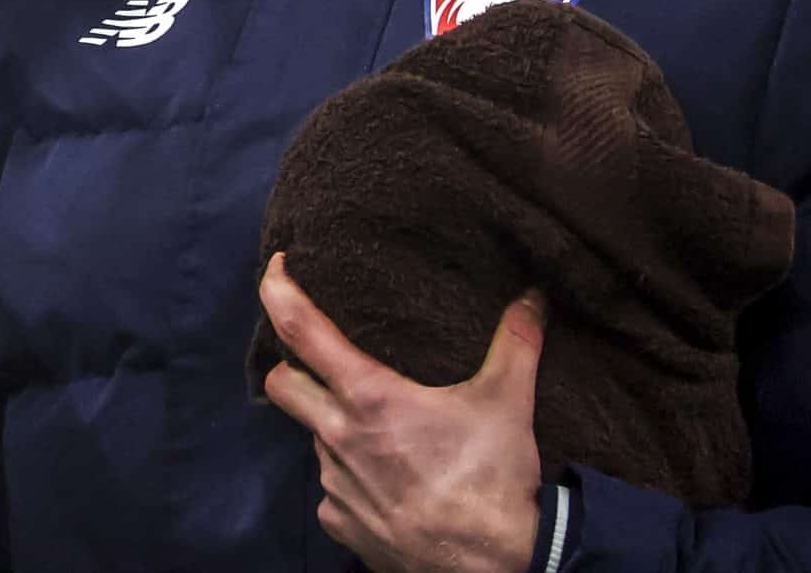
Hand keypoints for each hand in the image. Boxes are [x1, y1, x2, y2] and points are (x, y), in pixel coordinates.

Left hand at [260, 254, 545, 572]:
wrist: (490, 569)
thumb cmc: (492, 483)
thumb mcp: (507, 403)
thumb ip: (516, 342)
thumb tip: (533, 294)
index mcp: (367, 397)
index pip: (298, 328)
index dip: (276, 290)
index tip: (277, 268)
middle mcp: (336, 436)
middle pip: (282, 383)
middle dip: (293, 367)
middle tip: (324, 363)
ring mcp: (333, 483)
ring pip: (313, 438)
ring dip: (334, 428)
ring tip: (382, 432)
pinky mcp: (339, 523)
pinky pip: (332, 490)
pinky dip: (352, 479)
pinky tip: (387, 482)